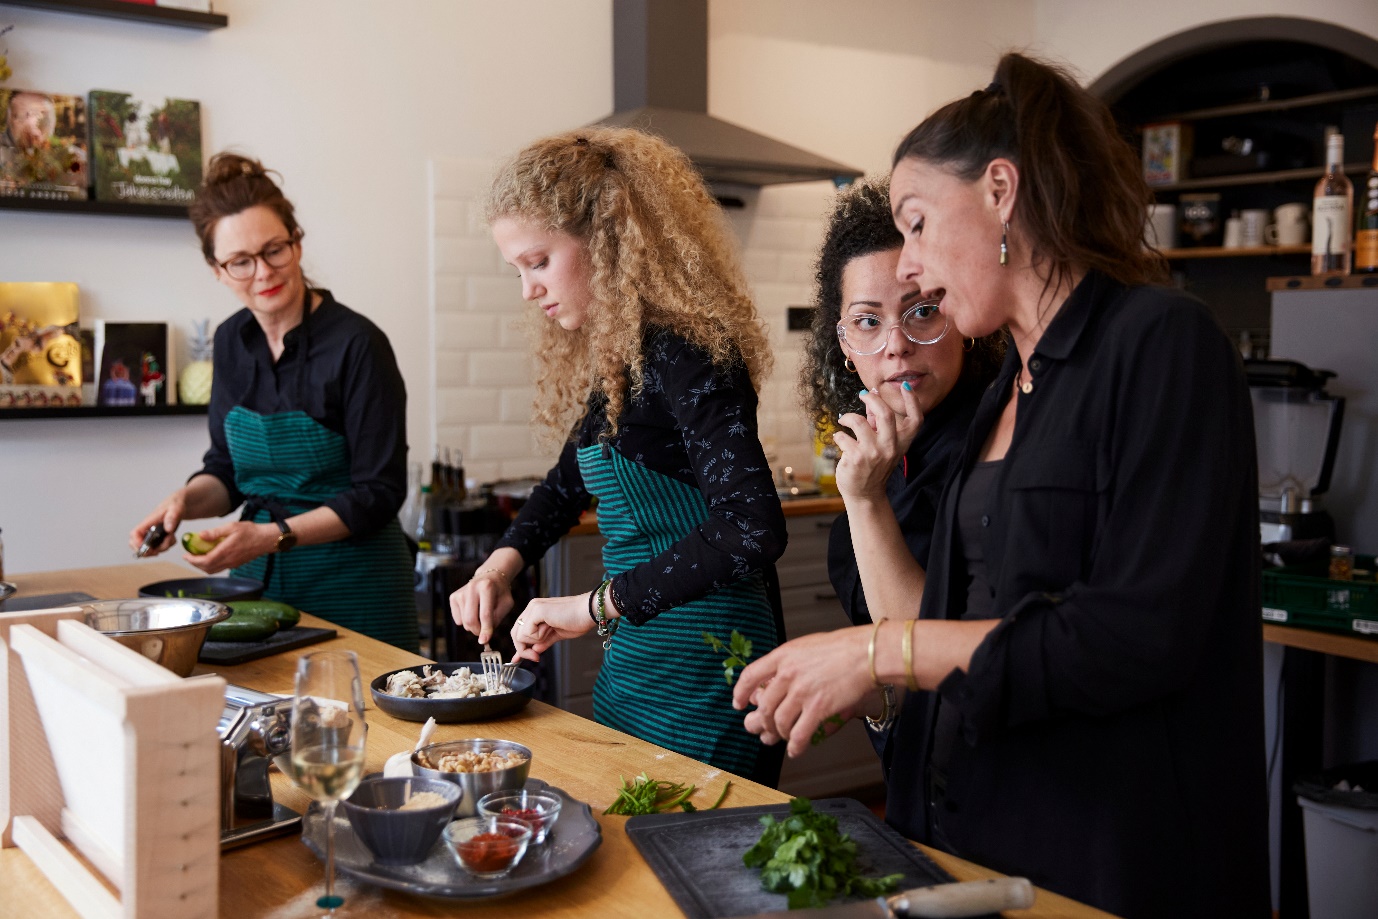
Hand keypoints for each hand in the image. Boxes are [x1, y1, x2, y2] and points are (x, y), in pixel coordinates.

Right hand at [129, 493, 185, 555]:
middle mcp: (148, 529)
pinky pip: (158, 547)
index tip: (148, 547)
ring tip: (171, 538)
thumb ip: (172, 517)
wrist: (180, 504)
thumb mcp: (176, 508)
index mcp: (148, 522)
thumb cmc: (175, 504)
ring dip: (161, 548)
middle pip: (136, 544)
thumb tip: (168, 529)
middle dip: (146, 551)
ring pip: (149, 548)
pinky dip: (166, 546)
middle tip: (158, 550)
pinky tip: (172, 538)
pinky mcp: (158, 536)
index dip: (137, 543)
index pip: (134, 534)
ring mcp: (153, 534)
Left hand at [185, 521, 276, 572]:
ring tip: (198, 557)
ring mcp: (233, 564)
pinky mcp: (236, 564)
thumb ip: (215, 532)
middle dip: (195, 564)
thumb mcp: (232, 527)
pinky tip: (212, 555)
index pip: (204, 561)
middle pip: (207, 568)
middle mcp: (228, 561)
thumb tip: (200, 535)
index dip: (192, 560)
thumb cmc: (251, 531)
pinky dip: (212, 565)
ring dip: (203, 566)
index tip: (186, 555)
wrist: (266, 539)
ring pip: (213, 570)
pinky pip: (220, 568)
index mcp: (225, 552)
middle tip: (189, 556)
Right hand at [450, 570, 515, 645]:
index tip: (484, 641)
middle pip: (470, 620)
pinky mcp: (454, 597)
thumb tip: (484, 638)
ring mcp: (461, 592)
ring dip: (473, 626)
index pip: (485, 614)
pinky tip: (473, 611)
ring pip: (463, 621)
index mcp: (487, 587)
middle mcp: (471, 588)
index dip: (485, 630)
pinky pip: (457, 619)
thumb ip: (496, 620)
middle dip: (477, 631)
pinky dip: (465, 621)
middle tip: (484, 632)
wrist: (490, 577)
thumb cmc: (500, 593)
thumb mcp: (506, 604)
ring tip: (481, 617)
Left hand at [509, 593, 597, 662]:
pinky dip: (538, 637)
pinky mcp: (537, 610)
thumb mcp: (556, 635)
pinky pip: (527, 633)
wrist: (589, 612)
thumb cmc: (577, 621)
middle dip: (524, 649)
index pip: (520, 631)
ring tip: (551, 632)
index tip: (526, 658)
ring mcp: (533, 607)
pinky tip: (550, 628)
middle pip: (515, 633)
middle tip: (536, 657)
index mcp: (536, 611)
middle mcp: (532, 607)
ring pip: (520, 635)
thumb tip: (533, 651)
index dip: (522, 647)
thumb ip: (543, 642)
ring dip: (535, 641)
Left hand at [732, 627, 878, 757]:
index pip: (750, 676)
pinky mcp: (818, 708)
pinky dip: (796, 746)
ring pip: (779, 722)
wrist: (866, 653)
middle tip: (766, 730)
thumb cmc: (841, 648)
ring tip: (786, 738)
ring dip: (781, 734)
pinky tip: (796, 749)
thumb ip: (787, 662)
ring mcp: (802, 692)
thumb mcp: (806, 646)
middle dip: (763, 723)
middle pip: (764, 706)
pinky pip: (799, 734)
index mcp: (783, 656)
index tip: (738, 704)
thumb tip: (772, 681)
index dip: (740, 693)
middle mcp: (788, 674)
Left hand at [833, 385, 922, 501]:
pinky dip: (839, 435)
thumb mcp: (882, 444)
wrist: (865, 494)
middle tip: (863, 395)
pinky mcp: (856, 458)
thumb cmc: (873, 465)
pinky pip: (843, 437)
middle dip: (872, 400)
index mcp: (902, 443)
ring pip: (859, 422)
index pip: (915, 419)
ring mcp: (874, 453)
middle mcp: (891, 447)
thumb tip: (873, 395)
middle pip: (886, 414)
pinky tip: (840, 439)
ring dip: (848, 418)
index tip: (905, 386)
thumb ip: (878, 421)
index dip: (913, 401)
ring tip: (844, 420)